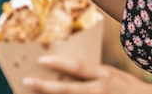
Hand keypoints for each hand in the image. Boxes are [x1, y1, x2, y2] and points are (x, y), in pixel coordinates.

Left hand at [23, 55, 150, 93]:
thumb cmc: (125, 87)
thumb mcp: (110, 74)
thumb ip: (90, 73)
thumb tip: (62, 69)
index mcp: (104, 75)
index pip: (79, 67)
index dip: (59, 63)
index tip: (41, 60)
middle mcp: (102, 91)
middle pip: (69, 90)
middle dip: (46, 87)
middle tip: (26, 81)